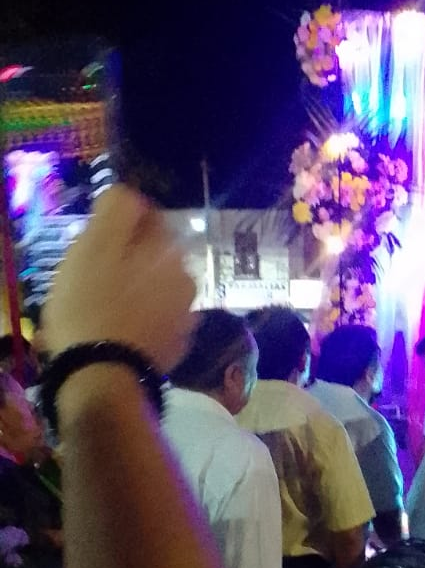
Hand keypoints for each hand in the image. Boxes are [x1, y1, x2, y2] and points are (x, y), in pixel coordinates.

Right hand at [42, 186, 196, 371]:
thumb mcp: (94, 246)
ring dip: (137, 289)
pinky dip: (142, 318)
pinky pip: (157, 318)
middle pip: (155, 256)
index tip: (96, 242)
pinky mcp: (178, 344)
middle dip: (129, 259)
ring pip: (157, 288)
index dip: (119, 226)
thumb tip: (130, 192)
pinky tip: (121, 328)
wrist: (104, 375)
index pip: (149, 218)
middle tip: (96, 276)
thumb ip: (117, 209)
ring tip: (106, 305)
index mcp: (171, 251)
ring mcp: (187, 314)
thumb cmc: (92, 304)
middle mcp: (188, 279)